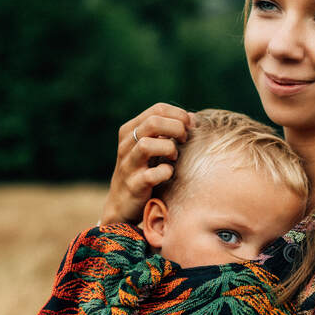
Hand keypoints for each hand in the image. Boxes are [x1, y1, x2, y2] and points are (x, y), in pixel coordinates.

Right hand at [100, 104, 192, 224]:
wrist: (122, 205)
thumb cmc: (143, 171)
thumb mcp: (152, 147)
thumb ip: (168, 131)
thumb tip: (192, 117)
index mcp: (130, 130)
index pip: (158, 109)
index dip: (179, 115)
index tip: (190, 128)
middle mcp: (126, 144)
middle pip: (153, 122)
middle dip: (177, 129)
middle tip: (184, 140)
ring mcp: (128, 165)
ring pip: (147, 145)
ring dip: (169, 149)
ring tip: (174, 157)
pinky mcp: (133, 185)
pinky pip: (151, 175)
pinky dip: (165, 172)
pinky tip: (168, 174)